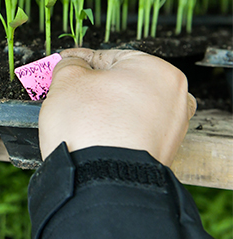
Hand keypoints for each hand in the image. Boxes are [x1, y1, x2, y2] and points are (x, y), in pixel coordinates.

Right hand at [39, 48, 195, 165]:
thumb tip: (72, 63)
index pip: (109, 57)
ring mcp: (171, 130)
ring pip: (127, 110)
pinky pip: (131, 133)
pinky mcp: (161, 154)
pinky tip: (92, 137)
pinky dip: (113, 132)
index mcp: (159, 71)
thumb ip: (70, 64)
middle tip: (67, 95)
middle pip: (121, 84)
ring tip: (76, 119)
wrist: (103, 181)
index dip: (80, 63)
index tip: (64, 67)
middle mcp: (174, 99)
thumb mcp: (68, 80)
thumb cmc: (91, 128)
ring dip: (103, 112)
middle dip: (93, 90)